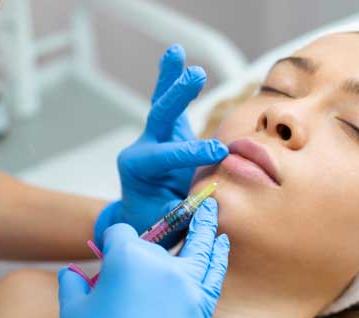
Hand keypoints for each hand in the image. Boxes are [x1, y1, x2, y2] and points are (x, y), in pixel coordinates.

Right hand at [53, 199, 228, 317]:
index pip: (121, 234)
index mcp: (126, 260)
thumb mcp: (72, 312)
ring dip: (206, 226)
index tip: (108, 251)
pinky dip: (219, 257)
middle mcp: (162, 267)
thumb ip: (74, 284)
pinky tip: (222, 244)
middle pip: (158, 242)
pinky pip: (215, 275)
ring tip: (212, 209)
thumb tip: (75, 272)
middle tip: (157, 236)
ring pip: (200, 247)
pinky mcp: (203, 310)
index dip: (111, 242)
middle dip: (150, 243)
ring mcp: (187, 288)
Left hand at [94, 44, 227, 247]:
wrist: (143, 221)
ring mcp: (154, 137)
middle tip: (195, 76)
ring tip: (177, 52)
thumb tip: (209, 199)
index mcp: (138, 170)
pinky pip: (169, 103)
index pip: (166, 156)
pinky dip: (171, 80)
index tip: (219, 153)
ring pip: (161, 104)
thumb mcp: (168, 224)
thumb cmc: (156, 225)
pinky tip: (175, 53)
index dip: (191, 153)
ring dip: (171, 79)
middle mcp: (142, 148)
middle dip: (176, 98)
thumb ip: (185, 211)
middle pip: (159, 118)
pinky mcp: (167, 133)